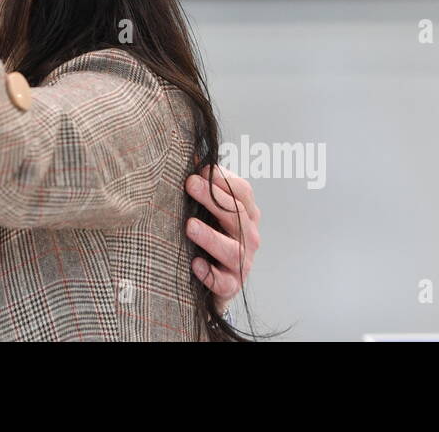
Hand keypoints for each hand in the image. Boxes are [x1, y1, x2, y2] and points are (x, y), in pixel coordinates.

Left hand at [185, 165, 260, 315]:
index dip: (224, 179)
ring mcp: (242, 262)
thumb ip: (204, 183)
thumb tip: (190, 152)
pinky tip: (194, 264)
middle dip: (213, 198)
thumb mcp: (210, 209)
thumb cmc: (212, 236)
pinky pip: (223, 281)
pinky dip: (210, 274)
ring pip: (231, 249)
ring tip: (189, 226)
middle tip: (190, 184)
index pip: (243, 192)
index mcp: (246, 214)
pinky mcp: (231, 286)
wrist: (214, 282)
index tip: (200, 169)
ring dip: (210, 236)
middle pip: (236, 214)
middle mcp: (249, 237)